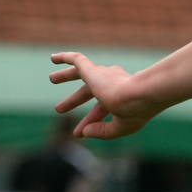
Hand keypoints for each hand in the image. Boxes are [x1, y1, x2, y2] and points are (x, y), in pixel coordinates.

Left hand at [49, 52, 163, 139]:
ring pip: (80, 72)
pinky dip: (65, 57)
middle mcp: (112, 83)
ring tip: (51, 79)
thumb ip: (102, 130)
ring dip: (66, 76)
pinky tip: (53, 58)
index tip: (78, 133)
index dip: (89, 122)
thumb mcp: (119, 127)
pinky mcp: (92, 69)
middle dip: (74, 100)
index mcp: (121, 97)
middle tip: (58, 109)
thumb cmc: (135, 111)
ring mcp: (102, 75)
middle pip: (87, 92)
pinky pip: (76, 59)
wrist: (140, 94)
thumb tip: (84, 132)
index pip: (101, 110)